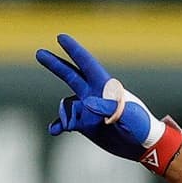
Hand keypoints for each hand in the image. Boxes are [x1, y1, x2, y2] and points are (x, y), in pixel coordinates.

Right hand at [36, 33, 181, 170]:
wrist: (142, 145)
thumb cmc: (141, 125)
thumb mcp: (128, 115)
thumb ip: (108, 107)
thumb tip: (86, 102)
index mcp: (105, 86)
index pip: (87, 64)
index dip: (74, 50)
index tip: (61, 37)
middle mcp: (93, 94)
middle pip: (70, 75)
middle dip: (55, 64)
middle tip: (39, 53)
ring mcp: (88, 109)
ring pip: (66, 104)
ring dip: (63, 114)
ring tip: (68, 126)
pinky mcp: (84, 124)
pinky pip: (66, 121)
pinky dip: (59, 124)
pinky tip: (54, 130)